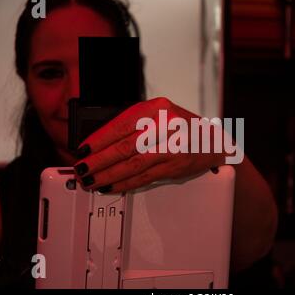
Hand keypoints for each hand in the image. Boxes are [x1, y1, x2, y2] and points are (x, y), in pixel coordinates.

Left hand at [72, 97, 226, 193]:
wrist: (212, 140)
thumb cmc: (181, 126)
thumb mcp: (159, 114)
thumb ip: (134, 125)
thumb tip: (100, 144)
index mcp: (157, 108)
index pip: (121, 125)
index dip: (99, 140)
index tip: (82, 150)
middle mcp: (166, 126)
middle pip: (125, 146)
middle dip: (99, 161)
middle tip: (82, 168)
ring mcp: (172, 147)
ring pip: (133, 164)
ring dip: (109, 175)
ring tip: (92, 181)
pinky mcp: (175, 166)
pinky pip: (144, 177)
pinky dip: (126, 183)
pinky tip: (112, 186)